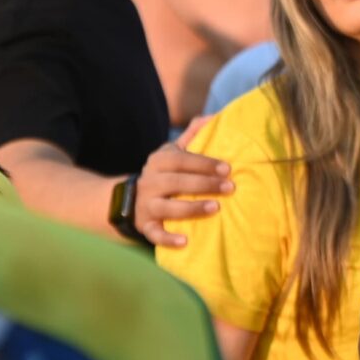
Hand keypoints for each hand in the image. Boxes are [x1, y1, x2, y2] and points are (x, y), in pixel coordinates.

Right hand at [136, 121, 230, 248]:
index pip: (181, 160)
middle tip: (230, 188)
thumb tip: (214, 116)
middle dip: (204, 185)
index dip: (204, 163)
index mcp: (158, 162)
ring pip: (167, 207)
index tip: (227, 168)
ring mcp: (145, 205)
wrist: (130, 199)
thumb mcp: (172, 153)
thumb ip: (192, 135)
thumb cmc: (164, 174)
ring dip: (191, 208)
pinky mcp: (144, 226)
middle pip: (176, 182)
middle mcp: (150, 182)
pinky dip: (168, 239)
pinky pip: (154, 234)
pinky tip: (185, 242)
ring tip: (215, 208)